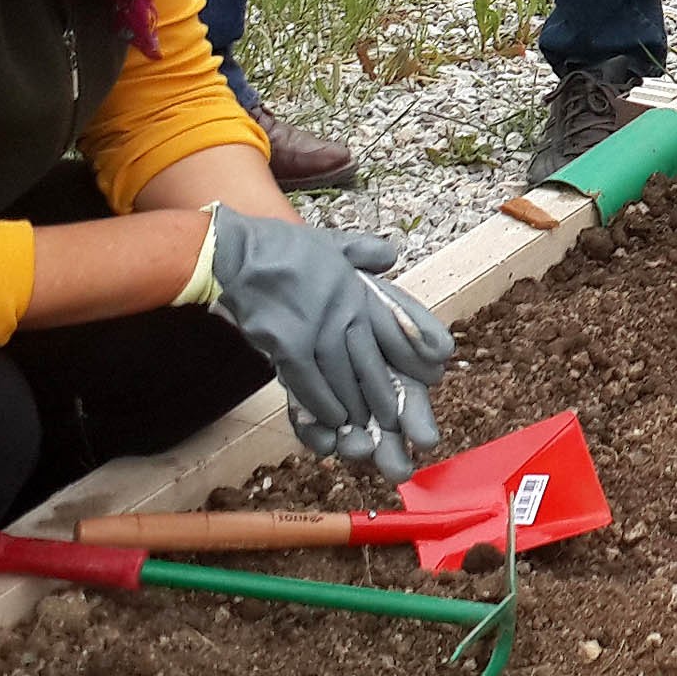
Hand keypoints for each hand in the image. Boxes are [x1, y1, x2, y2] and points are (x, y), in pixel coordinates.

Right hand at [205, 207, 455, 470]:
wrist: (239, 253)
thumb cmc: (285, 249)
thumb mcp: (333, 243)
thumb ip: (364, 251)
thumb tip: (391, 255)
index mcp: (357, 290)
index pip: (396, 327)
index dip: (416, 352)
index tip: (437, 370)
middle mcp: (344, 311)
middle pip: (372, 363)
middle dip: (388, 398)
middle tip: (399, 424)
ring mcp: (317, 330)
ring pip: (345, 380)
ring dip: (358, 408)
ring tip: (370, 432)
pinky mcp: (289, 346)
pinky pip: (311, 384)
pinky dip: (324, 406)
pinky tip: (335, 421)